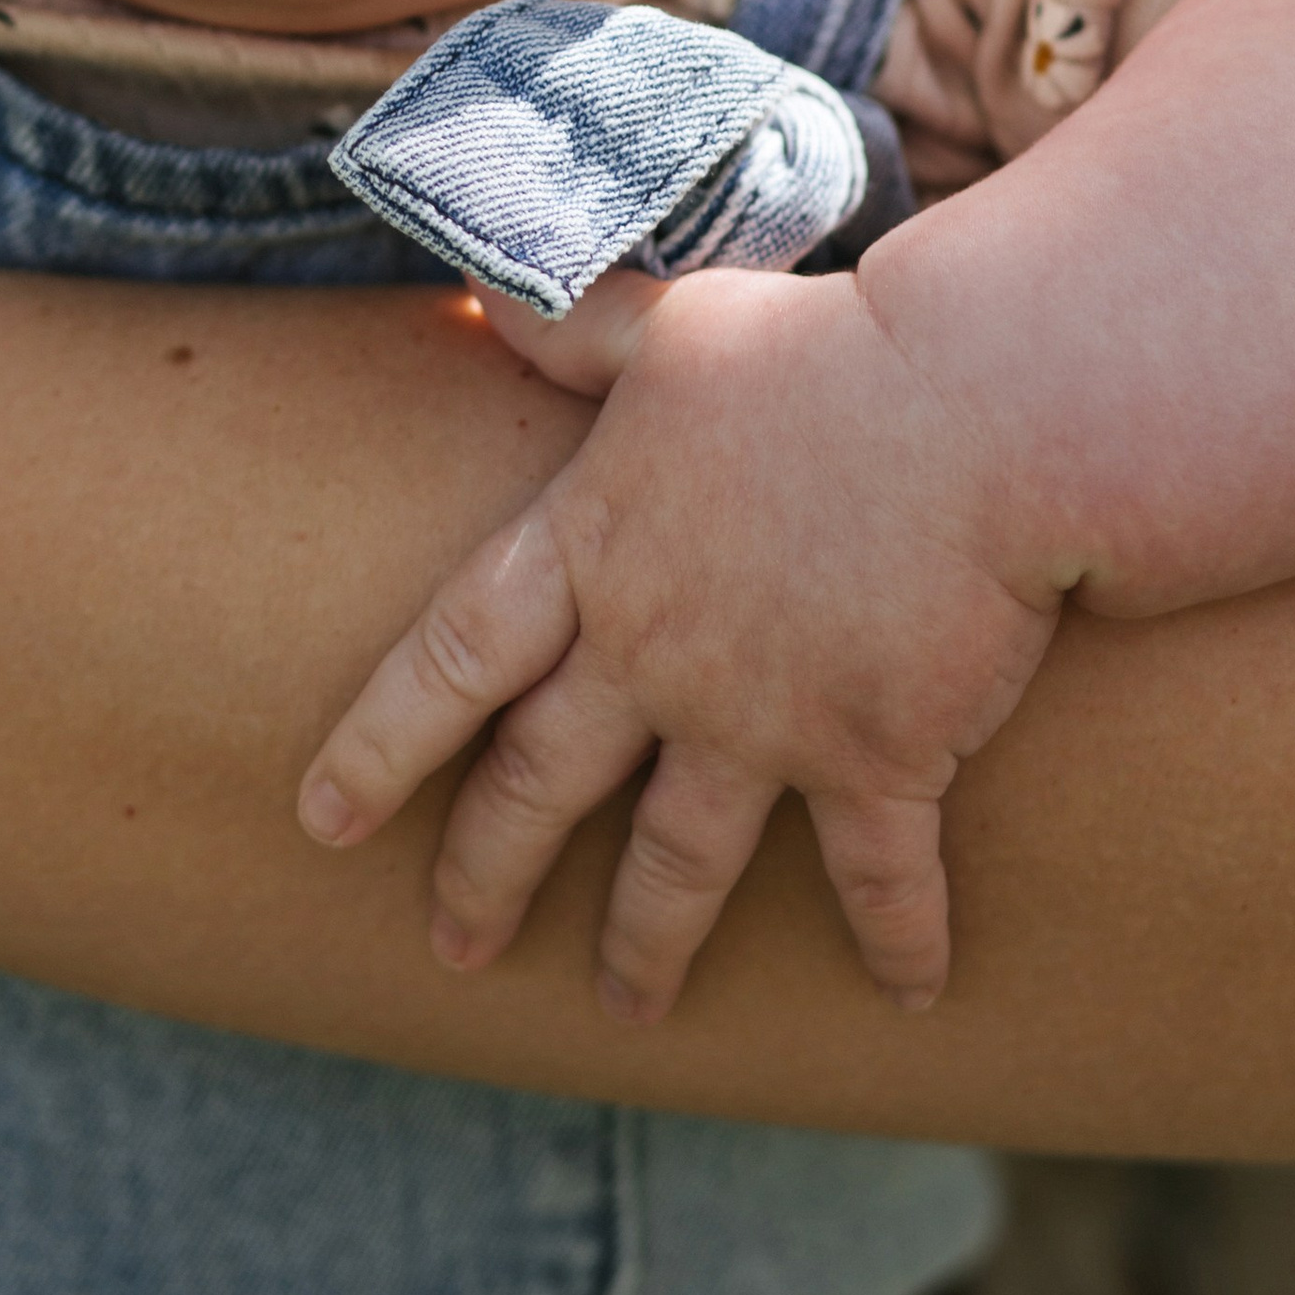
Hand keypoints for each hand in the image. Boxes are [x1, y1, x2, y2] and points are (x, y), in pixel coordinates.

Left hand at [297, 265, 1057, 1021]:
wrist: (972, 405)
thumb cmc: (819, 348)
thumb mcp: (672, 324)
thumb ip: (573, 326)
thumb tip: (482, 285)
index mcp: (590, 547)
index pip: (448, 661)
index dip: (378, 744)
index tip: (321, 820)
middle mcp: (654, 651)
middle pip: (542, 783)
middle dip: (488, 871)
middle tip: (452, 948)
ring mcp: (761, 717)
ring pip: (679, 860)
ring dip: (647, 942)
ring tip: (626, 1009)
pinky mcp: (877, 755)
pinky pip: (875, 877)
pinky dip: (895, 940)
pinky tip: (908, 996)